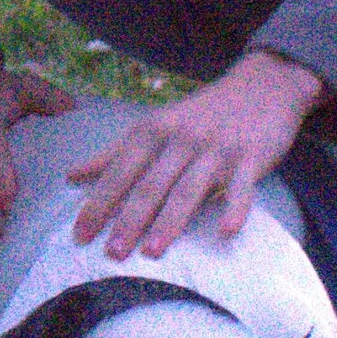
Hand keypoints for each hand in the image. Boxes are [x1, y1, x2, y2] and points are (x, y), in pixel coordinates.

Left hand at [68, 49, 326, 259]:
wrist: (263, 85)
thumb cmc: (201, 113)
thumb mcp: (154, 125)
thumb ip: (115, 152)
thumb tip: (73, 175)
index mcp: (153, 131)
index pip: (119, 172)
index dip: (98, 203)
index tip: (80, 234)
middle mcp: (182, 139)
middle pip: (150, 185)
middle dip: (129, 220)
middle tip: (112, 252)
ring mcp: (217, 149)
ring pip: (188, 190)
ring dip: (169, 221)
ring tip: (151, 252)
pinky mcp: (252, 158)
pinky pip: (242, 188)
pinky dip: (234, 209)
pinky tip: (224, 231)